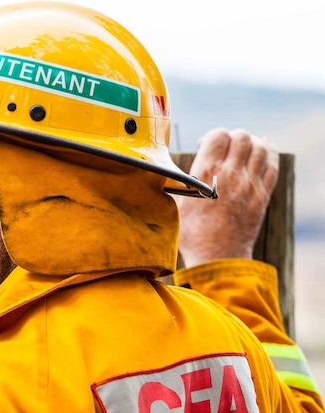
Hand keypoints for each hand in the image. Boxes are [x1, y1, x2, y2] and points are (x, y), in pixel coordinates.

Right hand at [175, 128, 278, 267]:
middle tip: (224, 149)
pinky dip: (268, 153)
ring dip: (251, 144)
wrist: (216, 257)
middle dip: (231, 138)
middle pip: (242, 137)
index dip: (212, 136)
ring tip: (242, 150)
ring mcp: (251, 185)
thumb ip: (174, 181)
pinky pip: (272, 165)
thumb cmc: (191, 233)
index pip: (218, 135)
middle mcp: (232, 175)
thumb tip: (158, 169)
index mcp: (207, 173)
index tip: (205, 147)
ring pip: (260, 148)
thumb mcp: (175, 204)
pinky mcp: (262, 196)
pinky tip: (263, 149)